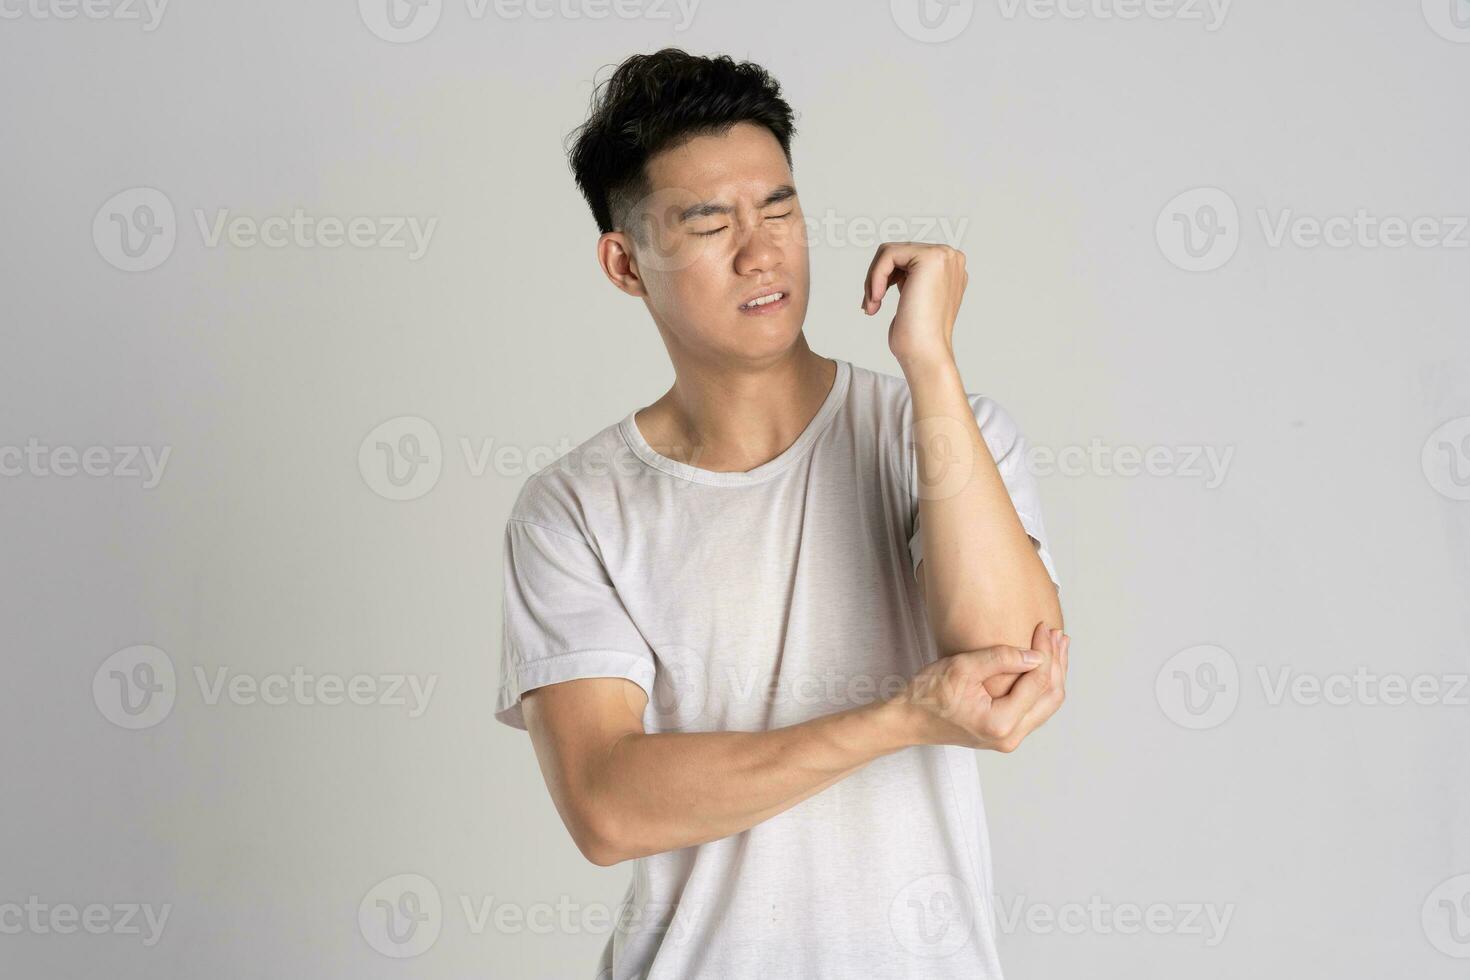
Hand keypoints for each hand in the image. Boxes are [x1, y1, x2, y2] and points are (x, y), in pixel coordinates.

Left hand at [861, 241, 967, 367]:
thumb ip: (911, 279)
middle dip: (877, 278)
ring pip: (889, 252)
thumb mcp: (914, 298)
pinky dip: (875, 277)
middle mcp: (951, 258)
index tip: (875, 302)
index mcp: (949, 268)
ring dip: (873, 279)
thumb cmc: (917, 337)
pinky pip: (888, 255)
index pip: (906, 257)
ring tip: (872, 305)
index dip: (885, 277)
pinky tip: (876, 299)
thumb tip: (894, 267)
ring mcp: (943, 256)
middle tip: (870, 306)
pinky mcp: (929, 258)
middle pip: (897, 252)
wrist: (926, 354)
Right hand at [891, 638, 1061, 752]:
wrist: (909, 719)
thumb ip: (1001, 659)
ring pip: (1046, 705)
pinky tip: (1042, 667)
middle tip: (1058, 635)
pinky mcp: (1004, 732)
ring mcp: (1009, 738)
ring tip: (1058, 647)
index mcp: (1000, 723)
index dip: (1045, 652)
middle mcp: (1010, 737)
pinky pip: (1034, 709)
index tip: (1043, 627)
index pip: (1037, 683)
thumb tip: (1036, 655)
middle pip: (1050, 698)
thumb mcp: (961, 667)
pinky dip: (1041, 686)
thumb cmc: (927, 695)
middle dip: (1057, 663)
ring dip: (1053, 674)